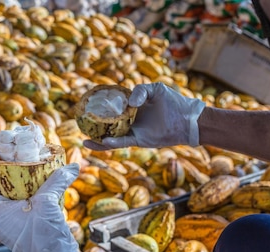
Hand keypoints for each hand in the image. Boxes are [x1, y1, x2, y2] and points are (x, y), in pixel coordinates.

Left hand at [0, 163, 108, 251]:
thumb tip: (71, 167)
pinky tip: (32, 197)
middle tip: (2, 173)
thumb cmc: (44, 237)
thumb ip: (58, 181)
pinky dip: (16, 204)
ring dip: (5, 195)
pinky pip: (11, 216)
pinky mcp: (19, 234)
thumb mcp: (49, 202)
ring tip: (18, 182)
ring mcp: (8, 230)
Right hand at [83, 83, 205, 149]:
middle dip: (95, 126)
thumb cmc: (174, 102)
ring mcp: (134, 131)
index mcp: (132, 107)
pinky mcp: (140, 140)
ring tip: (85, 139)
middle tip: (81, 124)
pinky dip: (112, 143)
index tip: (88, 105)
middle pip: (109, 124)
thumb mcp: (156, 89)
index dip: (101, 107)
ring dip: (99, 140)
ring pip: (112, 137)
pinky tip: (103, 141)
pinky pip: (123, 142)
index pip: (113, 107)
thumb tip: (129, 103)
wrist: (188, 120)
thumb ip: (141, 90)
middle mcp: (130, 120)